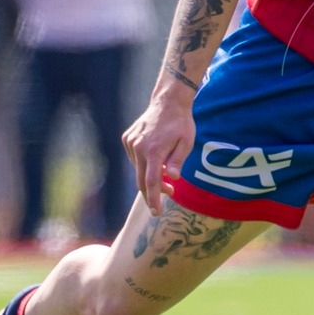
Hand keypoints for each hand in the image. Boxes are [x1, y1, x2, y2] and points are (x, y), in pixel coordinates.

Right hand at [123, 87, 194, 212]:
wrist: (168, 102)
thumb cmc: (181, 123)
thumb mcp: (186, 142)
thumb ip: (178, 161)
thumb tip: (173, 178)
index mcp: (154, 150)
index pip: (151, 181)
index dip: (153, 199)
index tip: (156, 212)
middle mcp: (138, 147)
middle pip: (142, 180)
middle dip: (153, 192)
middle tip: (170, 193)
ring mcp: (130, 142)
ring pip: (138, 169)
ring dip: (150, 175)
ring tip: (166, 169)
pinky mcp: (127, 138)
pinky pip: (134, 158)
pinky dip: (144, 163)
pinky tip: (156, 155)